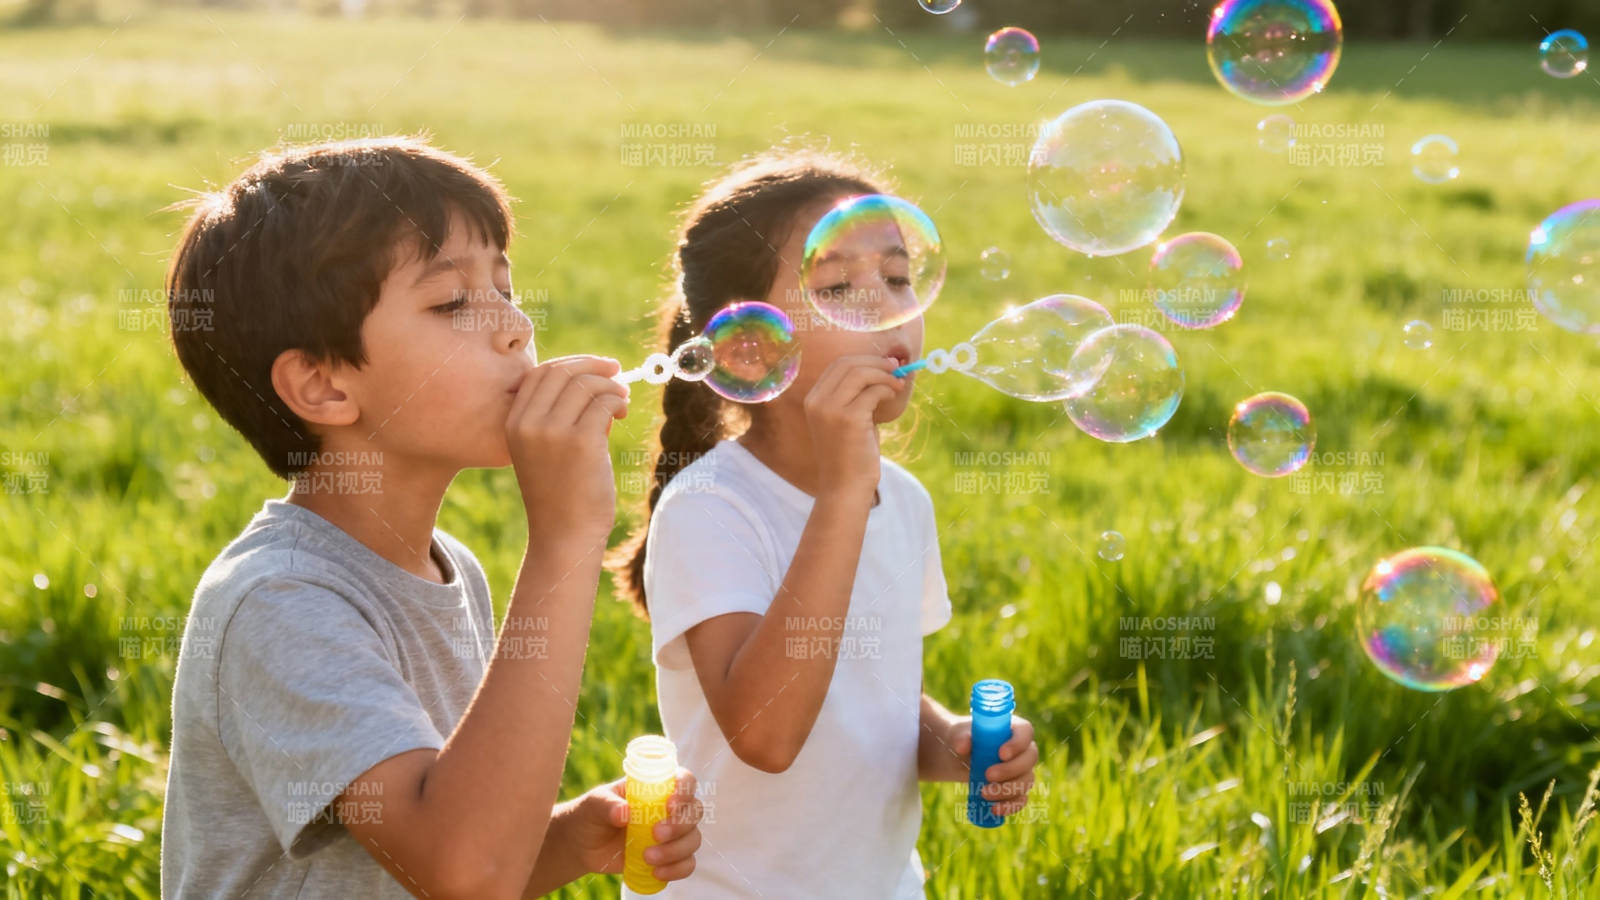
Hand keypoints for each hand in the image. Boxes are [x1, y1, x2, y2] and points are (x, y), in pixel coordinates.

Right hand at [506, 355, 628, 542]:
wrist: (564, 535)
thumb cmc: (561, 493)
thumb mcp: (545, 449)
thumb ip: (558, 415)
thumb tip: (595, 380)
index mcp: (513, 423)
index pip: (539, 373)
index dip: (571, 363)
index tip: (597, 366)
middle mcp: (527, 423)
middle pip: (562, 372)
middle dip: (594, 366)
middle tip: (616, 372)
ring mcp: (552, 432)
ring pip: (586, 385)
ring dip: (610, 387)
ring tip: (621, 402)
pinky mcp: (581, 442)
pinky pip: (604, 403)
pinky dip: (617, 401)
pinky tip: (622, 413)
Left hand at [560, 769, 702, 882]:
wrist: (583, 845)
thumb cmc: (591, 814)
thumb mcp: (594, 803)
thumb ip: (607, 804)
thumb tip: (624, 813)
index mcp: (657, 787)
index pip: (685, 780)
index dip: (685, 790)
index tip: (670, 805)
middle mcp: (670, 809)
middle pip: (695, 811)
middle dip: (680, 825)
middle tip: (655, 834)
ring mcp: (672, 834)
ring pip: (693, 839)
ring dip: (676, 850)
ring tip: (647, 858)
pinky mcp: (669, 857)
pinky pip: (687, 864)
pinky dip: (677, 869)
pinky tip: (656, 872)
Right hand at [803, 355, 905, 499]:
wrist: (845, 487)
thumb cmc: (850, 454)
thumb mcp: (846, 419)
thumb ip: (856, 395)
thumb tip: (883, 368)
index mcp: (813, 399)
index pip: (837, 365)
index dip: (864, 359)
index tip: (884, 363)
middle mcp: (817, 401)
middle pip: (848, 363)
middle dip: (875, 362)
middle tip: (896, 368)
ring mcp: (830, 410)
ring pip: (861, 373)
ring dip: (884, 374)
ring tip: (897, 385)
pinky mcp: (848, 419)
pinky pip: (873, 391)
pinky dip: (886, 389)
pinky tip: (892, 397)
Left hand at [948, 716, 1038, 816]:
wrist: (959, 757)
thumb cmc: (964, 739)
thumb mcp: (960, 734)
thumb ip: (961, 737)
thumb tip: (961, 747)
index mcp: (1015, 728)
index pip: (1026, 732)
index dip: (1018, 744)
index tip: (1001, 754)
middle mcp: (1024, 749)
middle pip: (1029, 759)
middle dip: (1010, 770)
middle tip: (988, 775)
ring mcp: (1023, 771)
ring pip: (1026, 781)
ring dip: (1007, 790)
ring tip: (984, 793)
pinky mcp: (1017, 789)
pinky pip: (1021, 799)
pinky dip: (1010, 806)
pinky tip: (994, 809)